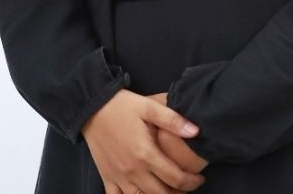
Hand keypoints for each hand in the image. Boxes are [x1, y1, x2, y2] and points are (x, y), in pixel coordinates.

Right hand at [81, 88, 206, 193]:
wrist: (93, 107)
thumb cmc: (123, 106)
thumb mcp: (149, 106)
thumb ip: (173, 120)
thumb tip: (196, 131)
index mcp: (146, 154)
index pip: (175, 178)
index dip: (191, 182)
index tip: (199, 178)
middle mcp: (133, 170)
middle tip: (188, 186)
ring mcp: (119, 177)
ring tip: (170, 192)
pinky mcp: (107, 178)